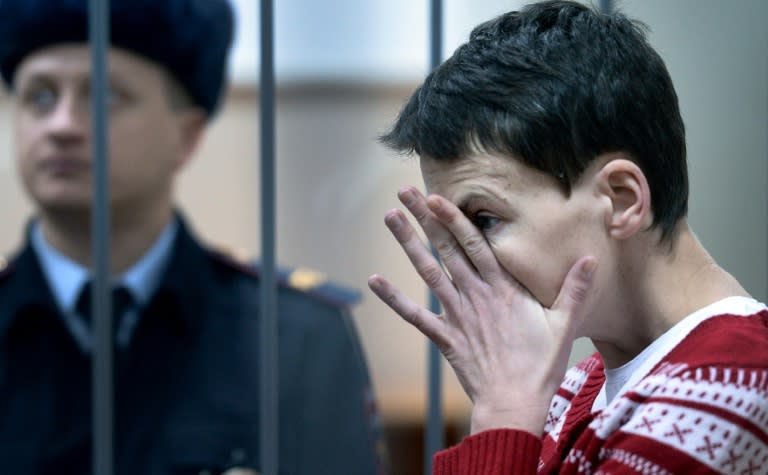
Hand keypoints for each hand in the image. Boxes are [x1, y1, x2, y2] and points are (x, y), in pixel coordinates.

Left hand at [368, 186, 596, 434]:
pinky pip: (415, 315)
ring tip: (390, 218)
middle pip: (445, 248)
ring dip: (408, 244)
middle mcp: (474, 295)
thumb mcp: (565, 324)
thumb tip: (591, 258)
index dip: (453, 219)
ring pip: (428, 272)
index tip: (435, 197)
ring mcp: (456, 315)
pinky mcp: (445, 336)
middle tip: (405, 191)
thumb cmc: (541, 365)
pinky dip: (394, 298)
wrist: (514, 404)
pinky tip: (374, 281)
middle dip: (424, 218)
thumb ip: (574, 289)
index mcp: (502, 288)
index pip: (474, 244)